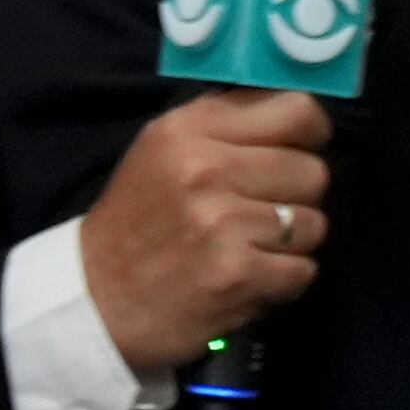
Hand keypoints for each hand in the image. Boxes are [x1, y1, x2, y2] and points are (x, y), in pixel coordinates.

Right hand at [76, 89, 332, 374]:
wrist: (95, 298)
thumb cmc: (139, 220)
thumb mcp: (165, 151)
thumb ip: (228, 126)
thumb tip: (303, 114)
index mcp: (189, 129)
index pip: (297, 111)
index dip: (311, 134)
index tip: (300, 150)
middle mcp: (206, 169)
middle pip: (314, 171)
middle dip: (297, 196)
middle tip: (258, 212)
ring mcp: (223, 222)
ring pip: (315, 224)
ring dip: (291, 243)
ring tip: (248, 247)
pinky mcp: (237, 273)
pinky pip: (304, 270)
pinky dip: (283, 280)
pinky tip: (247, 277)